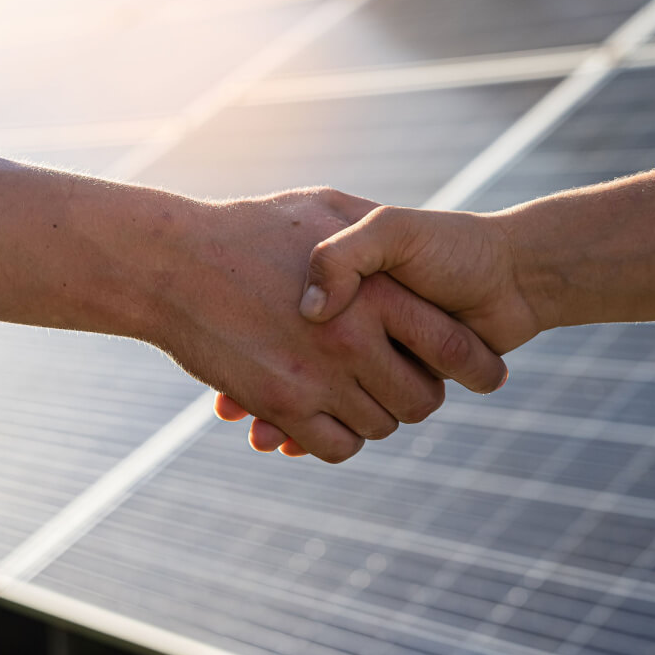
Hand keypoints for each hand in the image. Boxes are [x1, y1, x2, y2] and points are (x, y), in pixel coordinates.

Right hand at [134, 189, 506, 462]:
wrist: (170, 260)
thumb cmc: (249, 227)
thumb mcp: (325, 207)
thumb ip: (372, 237)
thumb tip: (409, 268)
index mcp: (375, 290)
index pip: (454, 346)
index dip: (477, 365)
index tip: (485, 373)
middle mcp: (352, 339)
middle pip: (423, 399)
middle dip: (422, 394)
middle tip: (409, 380)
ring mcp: (316, 378)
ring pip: (380, 426)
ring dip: (377, 415)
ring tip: (363, 391)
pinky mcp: (280, 406)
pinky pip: (336, 447)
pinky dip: (340, 439)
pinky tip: (329, 416)